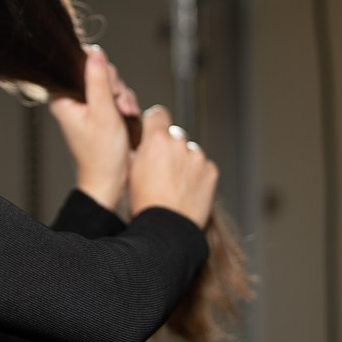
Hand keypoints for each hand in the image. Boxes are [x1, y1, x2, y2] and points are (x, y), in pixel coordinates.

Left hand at [49, 46, 139, 209]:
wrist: (110, 179)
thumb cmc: (102, 155)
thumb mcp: (104, 113)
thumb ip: (99, 81)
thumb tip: (95, 53)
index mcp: (62, 98)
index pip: (79, 64)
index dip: (100, 72)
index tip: (108, 90)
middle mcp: (71, 99)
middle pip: (97, 72)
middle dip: (115, 87)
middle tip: (118, 107)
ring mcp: (85, 105)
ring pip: (109, 83)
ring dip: (122, 97)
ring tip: (124, 115)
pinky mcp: (97, 111)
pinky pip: (114, 95)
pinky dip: (123, 104)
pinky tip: (126, 116)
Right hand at [128, 106, 217, 225]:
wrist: (167, 227)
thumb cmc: (145, 203)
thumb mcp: (130, 171)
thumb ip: (137, 150)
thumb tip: (139, 143)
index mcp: (156, 140)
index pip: (158, 114)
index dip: (154, 123)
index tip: (153, 130)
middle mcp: (179, 143)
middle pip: (174, 134)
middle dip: (169, 146)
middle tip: (162, 167)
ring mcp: (197, 157)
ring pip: (190, 151)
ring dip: (184, 160)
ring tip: (175, 183)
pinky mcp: (211, 170)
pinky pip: (203, 166)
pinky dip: (197, 174)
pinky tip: (186, 188)